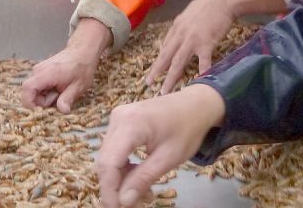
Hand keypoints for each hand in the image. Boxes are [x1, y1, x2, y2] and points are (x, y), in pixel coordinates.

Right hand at [20, 18, 109, 112]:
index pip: (28, 89)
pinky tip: (58, 88)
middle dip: (43, 101)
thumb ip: (68, 98)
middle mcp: (38, 71)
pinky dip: (47, 91)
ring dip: (46, 97)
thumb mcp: (79, 86)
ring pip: (35, 91)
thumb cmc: (82, 67)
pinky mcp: (40, 71)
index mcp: (47, 74)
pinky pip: (38, 86)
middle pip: (31, 93)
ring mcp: (38, 70)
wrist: (83, 51)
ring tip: (61, 91)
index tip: (42, 111)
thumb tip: (63, 111)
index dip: (30, 103)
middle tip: (59, 98)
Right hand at [96, 85, 224, 207]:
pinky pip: (114, 148)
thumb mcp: (169, 158)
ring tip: (143, 193)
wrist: (196, 104)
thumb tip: (123, 201)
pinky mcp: (121, 120)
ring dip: (121, 178)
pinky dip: (124, 166)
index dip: (109, 191)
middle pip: (106, 161)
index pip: (108, 164)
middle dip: (116, 187)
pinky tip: (138, 176)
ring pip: (109, 157)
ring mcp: (118, 117)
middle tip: (136, 204)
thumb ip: (143, 179)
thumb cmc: (188, 128)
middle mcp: (118, 118)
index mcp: (130, 124)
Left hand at [146, 0, 234, 94]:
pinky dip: (200, 74)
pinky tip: (198, 84)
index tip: (155, 70)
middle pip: (166, 57)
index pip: (165, 46)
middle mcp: (180, 35)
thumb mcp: (189, 12)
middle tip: (149, 83)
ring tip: (165, 91)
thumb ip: (183, 24)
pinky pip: (203, 62)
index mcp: (177, 27)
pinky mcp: (206, 43)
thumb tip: (178, 32)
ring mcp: (192, 40)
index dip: (159, 59)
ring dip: (171, 78)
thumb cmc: (209, 4)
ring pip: (178, 63)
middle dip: (156, 71)